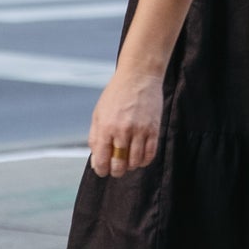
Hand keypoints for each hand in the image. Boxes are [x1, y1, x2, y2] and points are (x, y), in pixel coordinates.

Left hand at [89, 63, 164, 177]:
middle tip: (116, 169)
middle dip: (116, 171)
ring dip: (131, 166)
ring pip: (135, 162)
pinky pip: (150, 154)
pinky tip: (140, 157)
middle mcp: (122, 131)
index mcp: (105, 127)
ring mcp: (139, 131)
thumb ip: (95, 137)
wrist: (138, 77)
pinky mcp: (153, 129)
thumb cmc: (116, 94)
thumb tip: (96, 160)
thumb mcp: (98, 113)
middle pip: (119, 165)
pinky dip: (145, 161)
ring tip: (128, 161)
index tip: (103, 171)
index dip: (101, 170)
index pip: (102, 160)